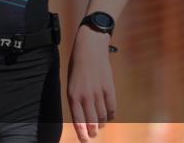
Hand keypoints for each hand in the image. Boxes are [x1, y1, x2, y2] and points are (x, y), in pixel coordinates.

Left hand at [67, 26, 116, 140]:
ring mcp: (98, 93)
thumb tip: (86, 115)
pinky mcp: (109, 89)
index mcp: (72, 94)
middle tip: (93, 135)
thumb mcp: (72, 82)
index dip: (82, 133)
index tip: (85, 140)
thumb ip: (77, 98)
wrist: (89, 48)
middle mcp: (85, 96)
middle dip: (92, 132)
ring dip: (101, 124)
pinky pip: (111, 108)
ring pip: (102, 117)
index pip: (78, 120)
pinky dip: (110, 115)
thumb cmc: (77, 66)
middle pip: (92, 122)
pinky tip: (108, 116)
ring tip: (100, 126)